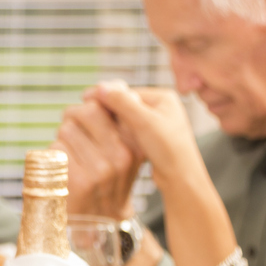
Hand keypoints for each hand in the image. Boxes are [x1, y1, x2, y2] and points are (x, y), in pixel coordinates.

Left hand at [55, 92, 141, 218]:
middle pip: (85, 110)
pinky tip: (62, 170)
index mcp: (135, 143)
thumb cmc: (109, 179)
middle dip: (73, 116)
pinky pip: (54, 150)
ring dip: (62, 137)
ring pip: (66, 129)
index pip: (108, 103)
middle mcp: (120, 155)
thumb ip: (118, 121)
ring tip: (71, 153)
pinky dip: (52, 156)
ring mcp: (98, 170)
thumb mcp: (125, 151)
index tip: (88, 105)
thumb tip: (107, 87)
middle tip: (73, 129)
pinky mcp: (75, 181)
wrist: (102, 223)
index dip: (93, 101)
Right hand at [91, 83, 234, 265]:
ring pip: (126, 118)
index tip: (84, 98)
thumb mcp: (144, 123)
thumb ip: (123, 104)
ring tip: (90, 124)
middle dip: (107, 107)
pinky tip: (105, 138)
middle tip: (83, 111)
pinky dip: (117, 133)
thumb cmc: (169, 149)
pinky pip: (129, 131)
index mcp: (163, 97)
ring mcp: (158, 124)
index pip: (128, 91)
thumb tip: (101, 87)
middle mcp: (162, 107)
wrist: (182, 179)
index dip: (105, 94)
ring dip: (110, 121)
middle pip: (126, 103)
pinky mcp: (153, 139)